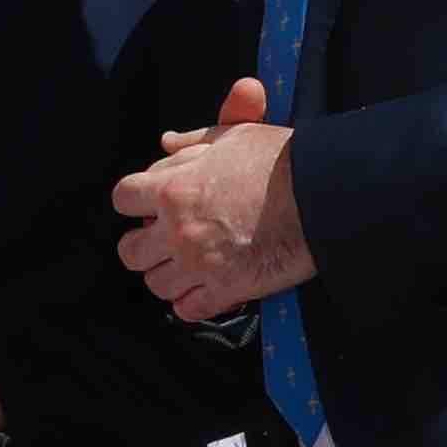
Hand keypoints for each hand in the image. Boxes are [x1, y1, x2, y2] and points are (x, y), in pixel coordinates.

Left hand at [116, 79, 313, 321]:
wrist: (324, 195)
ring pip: (155, 284)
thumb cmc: (281, 162)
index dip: (135, 202)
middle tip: (166, 240)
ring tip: (190, 264)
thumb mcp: (234, 137)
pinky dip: (192, 302)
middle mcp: (177, 229)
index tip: (150, 206)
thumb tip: (166, 142)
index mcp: (173, 187)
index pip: (122, 199)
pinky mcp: (226, 290)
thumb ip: (194, 142)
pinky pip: (186, 310)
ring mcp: (199, 263)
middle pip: (129, 251)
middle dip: (144, 245)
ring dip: (169, 275)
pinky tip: (207, 287)